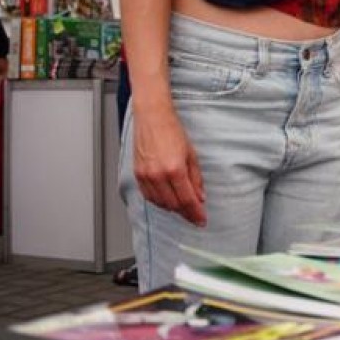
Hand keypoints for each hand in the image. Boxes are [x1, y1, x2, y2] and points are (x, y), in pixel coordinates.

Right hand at [132, 111, 206, 225]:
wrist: (152, 118)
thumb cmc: (172, 132)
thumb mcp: (191, 155)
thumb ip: (196, 179)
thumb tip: (200, 197)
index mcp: (175, 170)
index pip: (187, 200)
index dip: (195, 213)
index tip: (201, 220)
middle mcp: (158, 175)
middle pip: (173, 205)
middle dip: (186, 212)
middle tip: (194, 215)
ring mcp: (145, 176)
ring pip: (160, 203)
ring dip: (173, 208)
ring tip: (183, 206)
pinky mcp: (137, 174)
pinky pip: (148, 196)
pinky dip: (159, 201)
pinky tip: (167, 199)